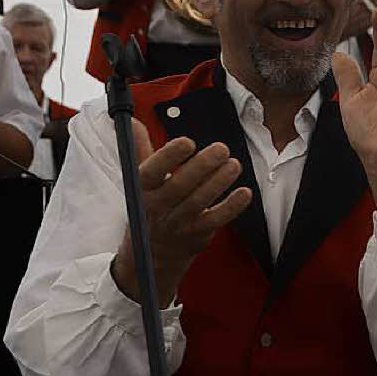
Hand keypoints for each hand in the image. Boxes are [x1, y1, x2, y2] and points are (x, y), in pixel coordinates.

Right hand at [111, 120, 250, 306]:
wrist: (152, 255)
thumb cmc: (151, 206)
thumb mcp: (140, 179)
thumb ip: (140, 148)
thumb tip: (131, 120)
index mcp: (141, 190)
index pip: (150, 172)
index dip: (168, 157)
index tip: (187, 142)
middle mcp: (157, 208)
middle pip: (179, 186)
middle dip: (202, 166)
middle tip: (222, 149)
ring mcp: (178, 223)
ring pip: (199, 202)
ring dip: (219, 182)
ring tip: (234, 164)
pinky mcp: (197, 234)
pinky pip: (217, 220)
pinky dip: (232, 206)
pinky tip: (245, 192)